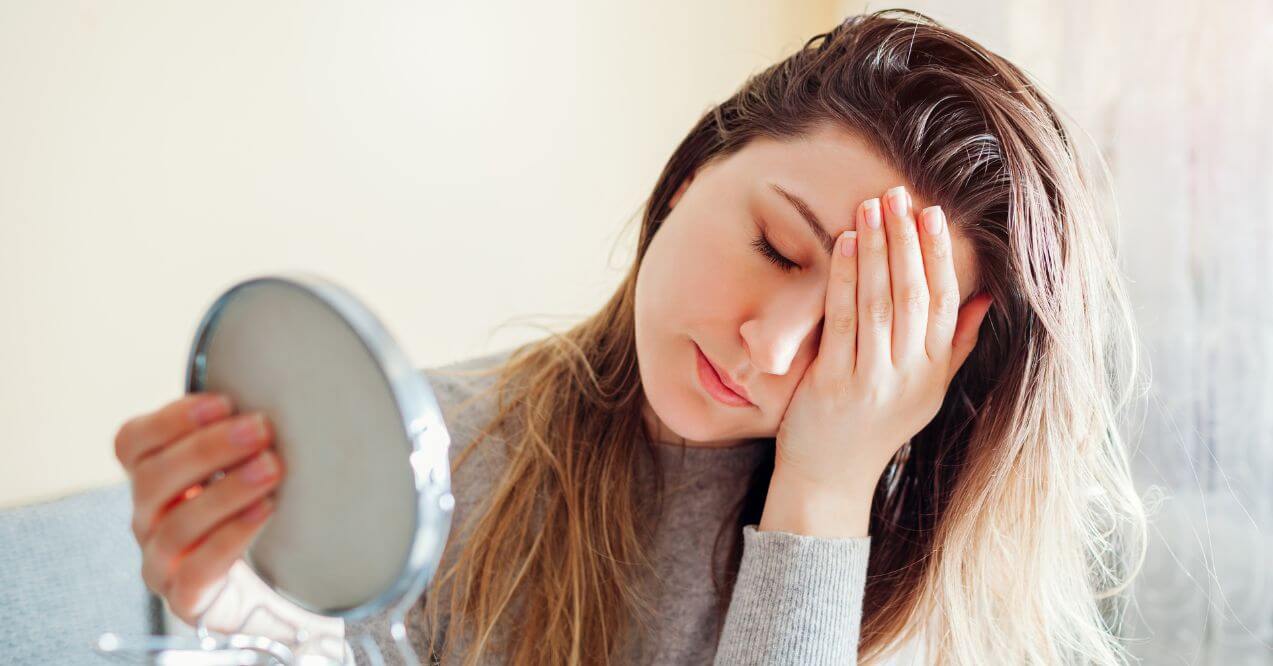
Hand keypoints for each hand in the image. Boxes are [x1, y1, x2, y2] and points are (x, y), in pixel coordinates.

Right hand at [114, 393, 282, 624]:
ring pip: (178, 524)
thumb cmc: (247, 509)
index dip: (171, 420)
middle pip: (154, 479)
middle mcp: (146, 518)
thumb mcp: (239, 463)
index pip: (132, 443)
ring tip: (272, 468)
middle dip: (209, 449)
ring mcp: (160, 561)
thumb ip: (239, 430)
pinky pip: (197, 570)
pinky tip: (265, 510)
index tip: (223, 402)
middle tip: (260, 429)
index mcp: (150, 478)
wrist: (260, 585)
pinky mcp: (185, 597)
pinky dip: (231, 537)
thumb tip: (275, 384)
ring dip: (227, 491)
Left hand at [762, 185, 992, 536]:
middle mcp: (908, 376)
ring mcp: (872, 380)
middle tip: (900, 195)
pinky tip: (842, 245)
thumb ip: (956, 346)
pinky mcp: (834, 384)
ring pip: (880, 303)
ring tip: (872, 207)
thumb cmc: (875, 428)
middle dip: (907, 241)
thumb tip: (985, 298)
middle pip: (915, 296)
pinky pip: (842, 322)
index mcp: (933, 372)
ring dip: (876, 250)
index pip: (946, 304)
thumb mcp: (925, 391)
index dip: (940, 256)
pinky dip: (844, 279)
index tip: (934, 214)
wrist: (830, 478)